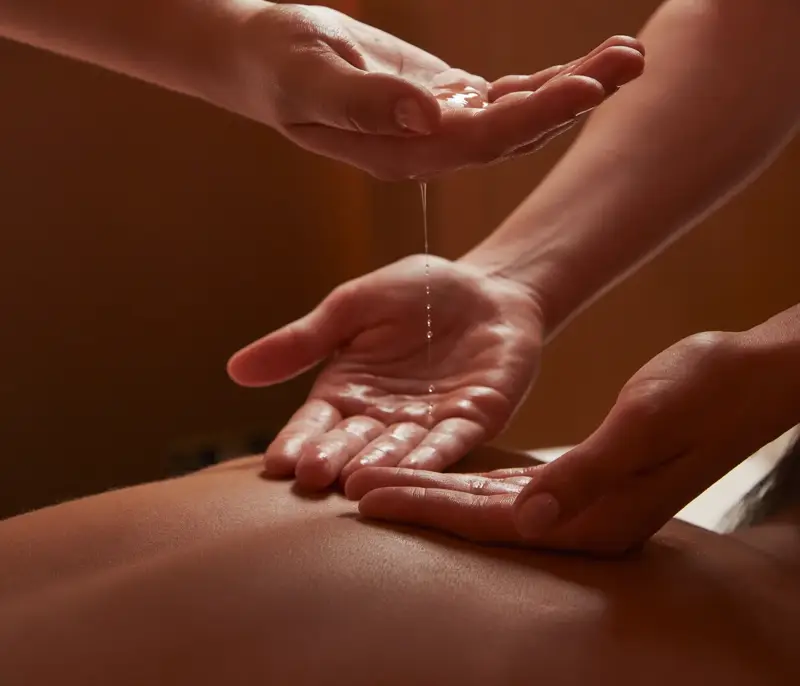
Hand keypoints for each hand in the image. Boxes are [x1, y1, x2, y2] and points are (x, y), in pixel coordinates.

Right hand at [227, 256, 542, 489]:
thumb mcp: (351, 307)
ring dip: (378, 467)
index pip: (315, 424)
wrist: (486, 286)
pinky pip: (450, 443)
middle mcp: (382, 418)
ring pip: (398, 451)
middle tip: (311, 477)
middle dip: (332, 460)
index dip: (298, 441)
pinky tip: (415, 471)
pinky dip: (432, 458)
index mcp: (347, 392)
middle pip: (351, 444)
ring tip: (354, 484)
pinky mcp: (473, 421)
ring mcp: (427, 424)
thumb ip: (303, 340)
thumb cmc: (416, 293)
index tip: (277, 462)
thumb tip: (234, 370)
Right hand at [232, 4, 644, 178]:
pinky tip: (584, 64)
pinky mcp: (443, 101)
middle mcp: (429, 148)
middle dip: (572, 99)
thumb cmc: (278, 64)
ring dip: (571, 88)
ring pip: (517, 116)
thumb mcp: (310, 78)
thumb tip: (430, 115)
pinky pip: (503, 97)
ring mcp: (439, 127)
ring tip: (626, 54)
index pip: (480, 142)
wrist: (264, 58)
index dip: (533, 118)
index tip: (584, 86)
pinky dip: (544, 81)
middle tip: (631, 62)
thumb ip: (364, 103)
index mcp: (403, 153)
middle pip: (514, 134)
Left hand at [347, 327, 799, 554]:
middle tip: (352, 490)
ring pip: (488, 502)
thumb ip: (587, 474)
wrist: (742, 381)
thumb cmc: (701, 394)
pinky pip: (510, 486)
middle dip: (415, 501)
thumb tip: (528, 519)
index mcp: (594, 517)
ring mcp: (581, 505)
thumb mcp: (644, 424)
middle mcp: (581, 521)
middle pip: (477, 517)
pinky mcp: (581, 482)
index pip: (490, 521)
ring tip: (379, 480)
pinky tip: (438, 472)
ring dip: (434, 490)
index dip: (425, 508)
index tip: (367, 496)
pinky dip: (468, 479)